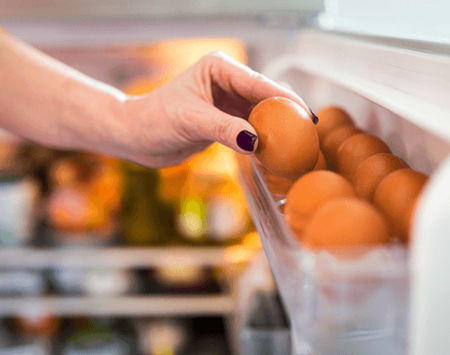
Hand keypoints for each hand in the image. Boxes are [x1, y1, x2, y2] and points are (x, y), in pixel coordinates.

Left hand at [113, 51, 312, 168]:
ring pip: (260, 112)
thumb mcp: (190, 121)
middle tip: (307, 130)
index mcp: (218, 68)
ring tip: (297, 141)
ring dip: (276, 126)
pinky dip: (263, 136)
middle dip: (285, 112)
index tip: (305, 114)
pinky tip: (275, 147)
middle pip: (264, 96)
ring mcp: (227, 101)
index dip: (284, 98)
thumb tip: (255, 140)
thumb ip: (224, 129)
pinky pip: (251, 126)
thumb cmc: (155, 120)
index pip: (258, 82)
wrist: (138, 137)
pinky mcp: (225, 119)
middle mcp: (226, 81)